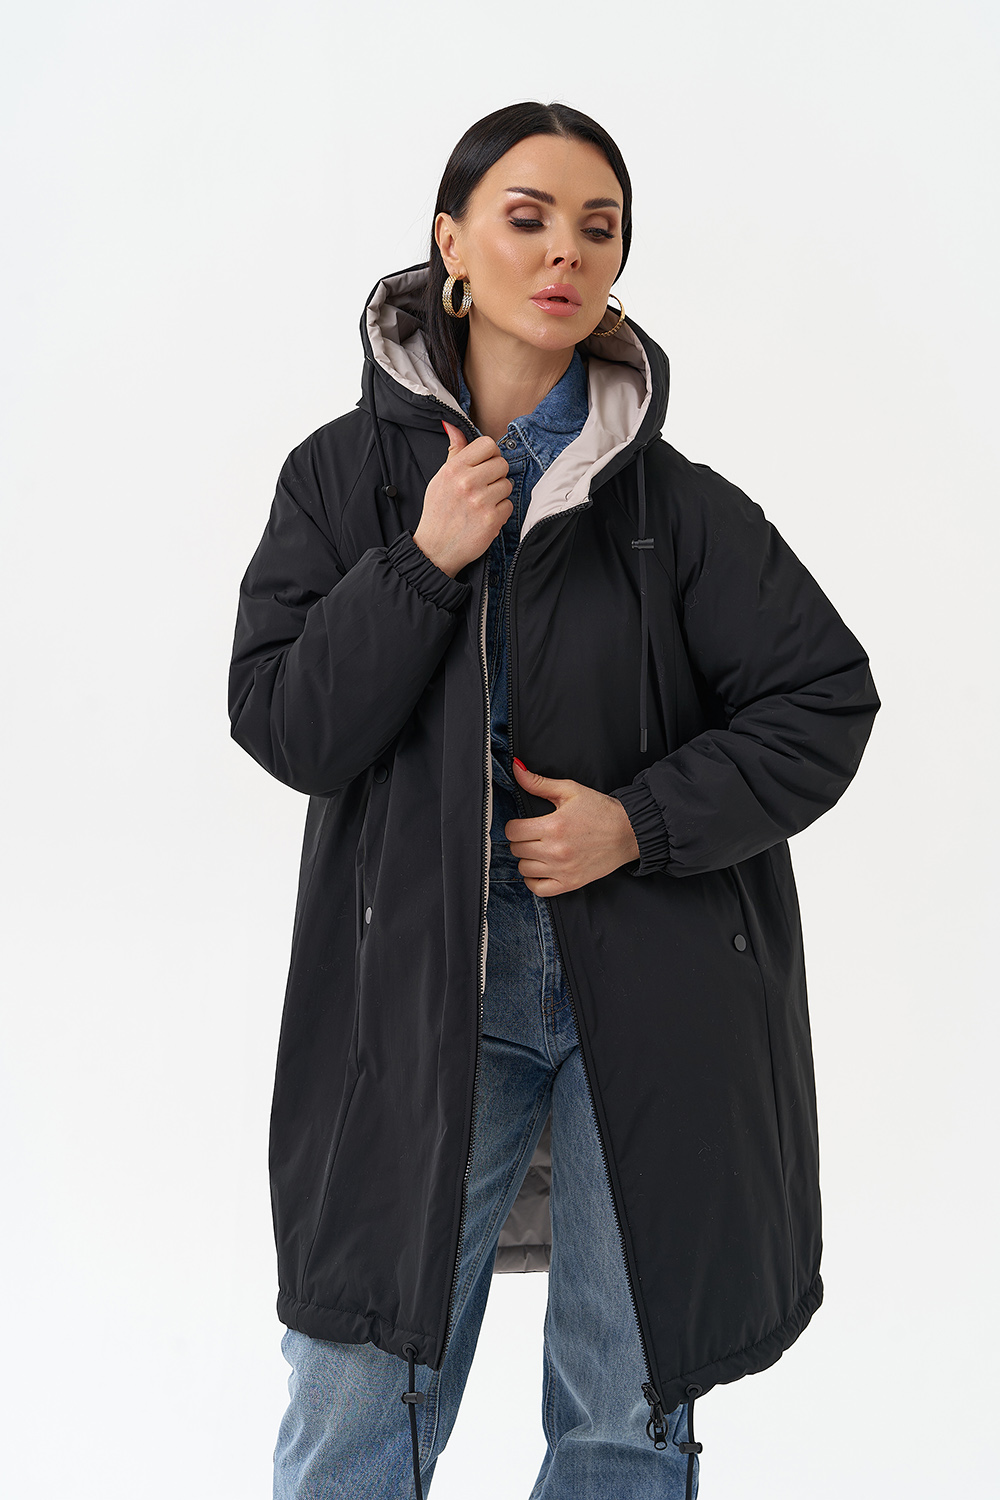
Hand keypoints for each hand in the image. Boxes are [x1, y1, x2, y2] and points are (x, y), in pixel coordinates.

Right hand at [412, 421, 513, 578]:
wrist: (435, 549)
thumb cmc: (438, 512)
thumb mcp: (440, 478)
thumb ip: (453, 452)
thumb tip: (453, 426)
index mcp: (454, 469)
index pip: (487, 444)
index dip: (490, 454)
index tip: (486, 464)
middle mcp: (467, 482)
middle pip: (502, 464)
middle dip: (496, 475)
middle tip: (484, 488)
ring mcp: (481, 501)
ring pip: (507, 485)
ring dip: (499, 494)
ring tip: (482, 504)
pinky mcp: (492, 520)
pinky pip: (509, 505)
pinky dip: (500, 512)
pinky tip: (485, 517)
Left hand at [504, 758, 640, 895]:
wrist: (628, 832)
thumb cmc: (601, 811)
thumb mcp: (570, 790)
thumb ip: (540, 783)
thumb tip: (517, 769)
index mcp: (554, 825)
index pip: (513, 831)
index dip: (514, 825)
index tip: (522, 824)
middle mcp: (556, 850)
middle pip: (516, 849)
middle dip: (521, 840)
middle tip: (534, 834)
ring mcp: (562, 869)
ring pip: (524, 869)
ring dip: (527, 858)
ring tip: (538, 850)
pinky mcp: (570, 883)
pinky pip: (538, 889)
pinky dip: (534, 880)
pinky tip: (540, 868)